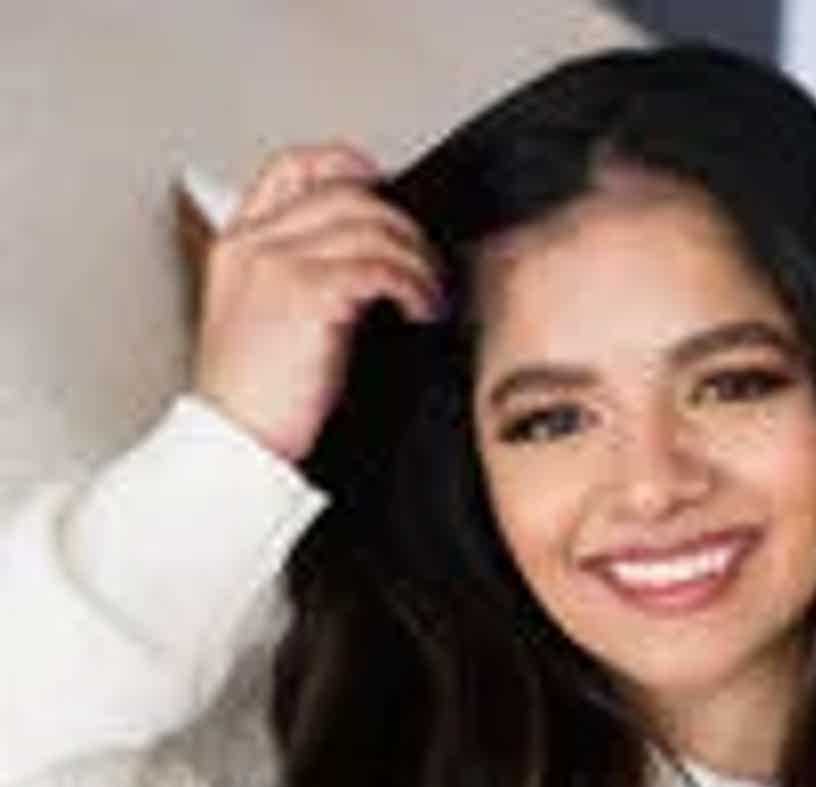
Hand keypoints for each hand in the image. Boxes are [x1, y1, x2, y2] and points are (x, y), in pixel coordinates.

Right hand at [193, 142, 441, 464]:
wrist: (233, 441)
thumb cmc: (253, 400)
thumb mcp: (264, 323)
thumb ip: (298, 280)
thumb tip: (364, 270)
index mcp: (237, 243)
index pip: (292, 169)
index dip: (344, 165)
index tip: (383, 185)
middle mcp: (255, 242)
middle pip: (345, 193)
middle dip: (400, 223)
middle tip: (426, 259)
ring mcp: (279, 263)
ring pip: (371, 227)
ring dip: (416, 258)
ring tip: (430, 292)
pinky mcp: (308, 293)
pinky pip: (381, 267)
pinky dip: (414, 285)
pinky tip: (422, 309)